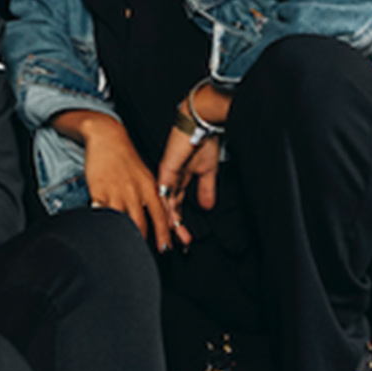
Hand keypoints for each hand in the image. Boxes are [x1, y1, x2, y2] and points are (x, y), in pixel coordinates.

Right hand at [56, 110, 178, 252]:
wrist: (108, 139)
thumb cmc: (126, 159)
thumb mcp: (146, 177)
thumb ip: (151, 198)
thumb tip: (158, 218)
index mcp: (149, 188)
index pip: (160, 216)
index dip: (163, 235)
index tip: (165, 248)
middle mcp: (135, 192)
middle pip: (140, 224)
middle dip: (141, 241)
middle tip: (141, 252)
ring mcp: (116, 192)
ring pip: (121, 221)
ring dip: (122, 235)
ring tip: (121, 245)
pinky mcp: (99, 191)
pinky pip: (101, 213)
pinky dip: (102, 223)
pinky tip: (102, 231)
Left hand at [153, 83, 229, 243]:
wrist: (200, 122)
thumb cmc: (203, 140)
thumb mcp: (208, 171)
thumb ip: (206, 189)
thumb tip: (208, 207)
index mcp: (177, 180)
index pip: (175, 207)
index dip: (178, 224)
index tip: (184, 241)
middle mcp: (169, 181)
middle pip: (167, 210)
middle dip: (172, 231)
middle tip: (175, 248)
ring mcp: (166, 177)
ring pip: (163, 206)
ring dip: (168, 225)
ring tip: (172, 241)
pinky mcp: (166, 171)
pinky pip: (164, 194)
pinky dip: (165, 209)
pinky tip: (168, 223)